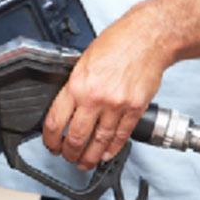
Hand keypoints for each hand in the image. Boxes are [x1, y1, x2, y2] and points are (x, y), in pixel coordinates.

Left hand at [42, 0, 173, 169]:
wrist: (148, 37)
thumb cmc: (118, 43)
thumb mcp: (83, 61)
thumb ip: (74, 86)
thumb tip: (64, 109)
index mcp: (77, 84)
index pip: (56, 122)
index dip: (50, 140)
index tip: (51, 145)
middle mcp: (95, 97)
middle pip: (77, 137)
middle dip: (69, 153)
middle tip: (67, 157)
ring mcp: (116, 105)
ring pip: (99, 141)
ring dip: (90, 157)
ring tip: (85, 163)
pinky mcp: (135, 109)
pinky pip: (121, 135)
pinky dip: (112, 148)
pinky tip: (105, 154)